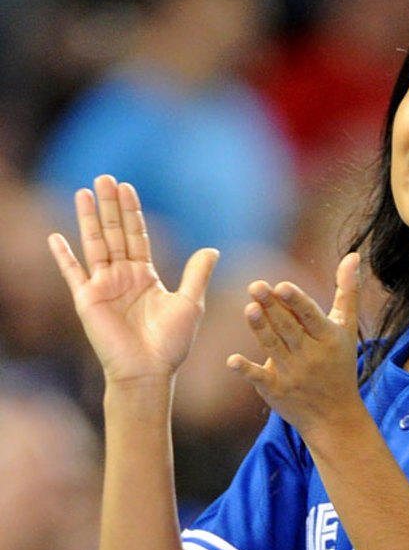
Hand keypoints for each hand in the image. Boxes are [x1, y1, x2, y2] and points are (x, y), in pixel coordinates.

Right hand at [47, 174, 218, 382]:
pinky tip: (54, 236)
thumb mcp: (189, 303)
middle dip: (110, 206)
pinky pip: (72, 273)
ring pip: (94, 244)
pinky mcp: (87, 300)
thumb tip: (212, 249)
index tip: (127, 187)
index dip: (131, 212)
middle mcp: (122, 277)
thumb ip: (196, 274)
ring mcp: (103, 287)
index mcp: (145, 276)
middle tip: (105, 177)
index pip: (136, 236)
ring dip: (88, 218)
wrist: (148, 371)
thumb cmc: (171, 343)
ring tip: (84, 191)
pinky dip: (63, 256)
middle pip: (114, 233)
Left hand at [228, 251, 362, 438]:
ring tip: (249, 308)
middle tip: (255, 286)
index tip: (282, 286)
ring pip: (273, 346)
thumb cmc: (340, 365)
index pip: (310, 316)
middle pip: (288, 328)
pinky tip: (231, 361)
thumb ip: (347, 292)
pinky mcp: (275, 390)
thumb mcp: (347, 329)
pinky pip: (259, 378)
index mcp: (328, 339)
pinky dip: (246, 370)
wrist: (335, 416)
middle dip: (272, 308)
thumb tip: (353, 255)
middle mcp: (310, 356)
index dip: (296, 302)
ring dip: (260, 328)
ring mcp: (292, 374)